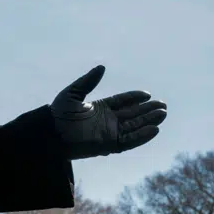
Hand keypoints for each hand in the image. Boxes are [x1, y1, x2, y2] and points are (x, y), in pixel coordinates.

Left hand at [48, 65, 166, 159]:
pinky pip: (130, 141)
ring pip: (134, 126)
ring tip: (163, 114)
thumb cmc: (58, 114)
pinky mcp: (109, 145)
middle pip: (133, 114)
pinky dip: (142, 136)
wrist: (51, 134)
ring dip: (149, 121)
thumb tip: (102, 67)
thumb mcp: (73, 93)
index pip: (122, 101)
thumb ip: (88, 81)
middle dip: (148, 110)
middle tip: (163, 105)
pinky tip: (154, 129)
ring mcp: (109, 133)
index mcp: (100, 108)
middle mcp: (107, 121)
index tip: (148, 94)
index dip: (135, 98)